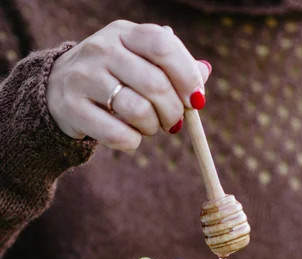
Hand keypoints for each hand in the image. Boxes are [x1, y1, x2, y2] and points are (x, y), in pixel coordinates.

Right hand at [46, 21, 210, 150]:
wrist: (56, 90)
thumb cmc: (111, 77)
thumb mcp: (138, 61)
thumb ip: (171, 66)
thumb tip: (204, 72)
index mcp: (124, 33)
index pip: (163, 45)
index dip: (187, 76)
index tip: (196, 101)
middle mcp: (102, 49)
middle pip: (155, 84)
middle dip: (173, 111)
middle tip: (173, 123)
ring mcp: (84, 77)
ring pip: (137, 111)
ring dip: (153, 128)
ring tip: (149, 128)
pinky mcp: (73, 108)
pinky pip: (117, 134)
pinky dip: (132, 142)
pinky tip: (130, 138)